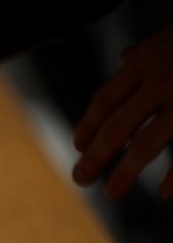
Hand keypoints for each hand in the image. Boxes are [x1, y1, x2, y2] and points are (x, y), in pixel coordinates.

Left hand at [72, 24, 172, 199]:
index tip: (79, 147)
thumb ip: (151, 49)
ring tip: (111, 192)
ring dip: (124, 173)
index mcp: (148, 61)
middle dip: (94, 157)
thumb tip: (126, 56)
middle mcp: (163, 80)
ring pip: (146, 145)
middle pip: (115, 127)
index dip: (88, 125)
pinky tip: (163, 193)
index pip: (105, 99)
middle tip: (80, 179)